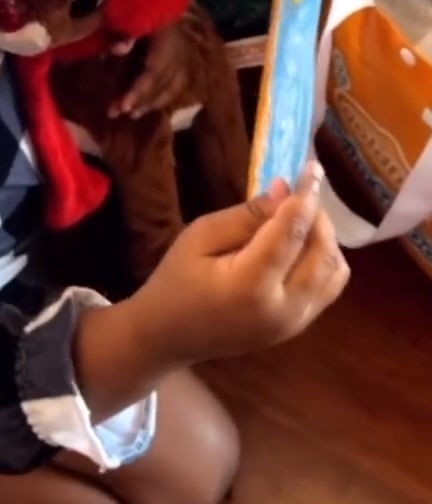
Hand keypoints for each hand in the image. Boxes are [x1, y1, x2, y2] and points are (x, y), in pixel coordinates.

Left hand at [108, 23, 187, 117]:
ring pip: (172, 87)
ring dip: (152, 103)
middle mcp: (180, 51)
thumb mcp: (133, 14)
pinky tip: (151, 106)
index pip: (154, 72)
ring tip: (132, 114)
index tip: (123, 106)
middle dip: (139, 101)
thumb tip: (117, 50)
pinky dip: (165, 97)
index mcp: (167, 39)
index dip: (139, 91)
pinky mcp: (186, 59)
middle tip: (116, 112)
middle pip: (161, 84)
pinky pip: (179, 84)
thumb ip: (126, 33)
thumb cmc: (145, 3)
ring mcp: (185, 56)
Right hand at [129, 163, 348, 365]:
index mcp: (251, 284)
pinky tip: (301, 247)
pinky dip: (324, 260)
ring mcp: (294, 323)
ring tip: (299, 220)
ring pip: (335, 270)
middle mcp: (283, 307)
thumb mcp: (200, 236)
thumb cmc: (176, 281)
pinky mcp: (298, 327)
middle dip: (318, 216)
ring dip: (326, 239)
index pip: (293, 230)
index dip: (307, 195)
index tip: (313, 167)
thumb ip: (246, 215)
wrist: (168, 336)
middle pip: (323, 251)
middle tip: (298, 194)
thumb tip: (285, 191)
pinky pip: (329, 287)